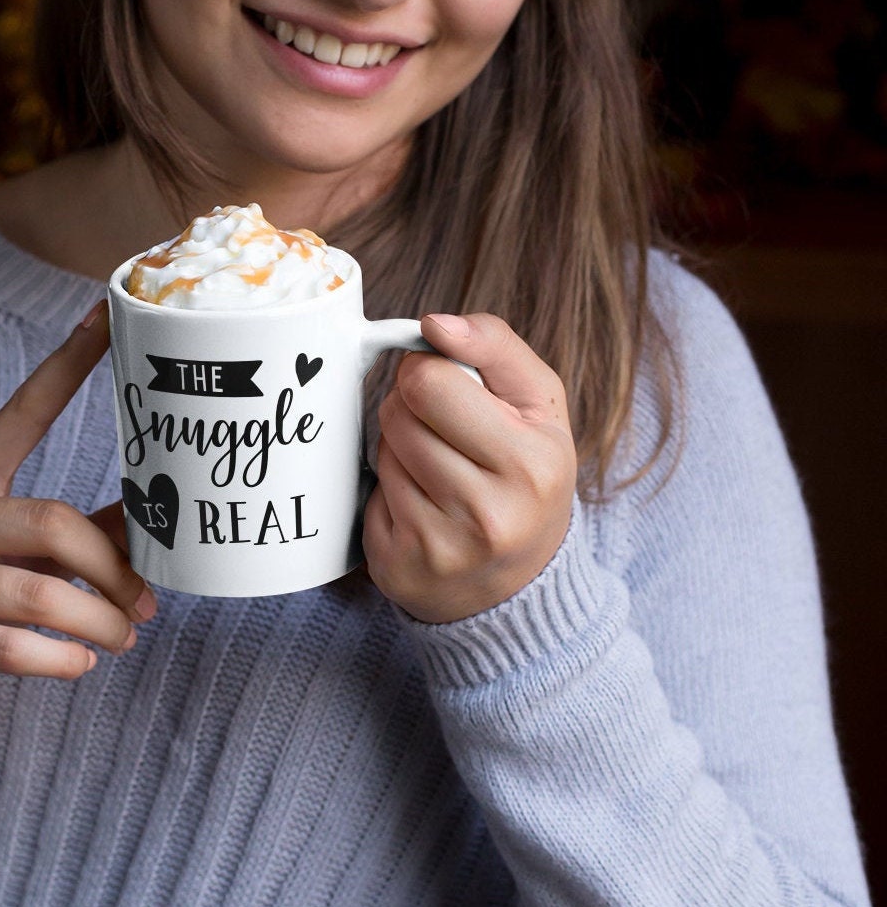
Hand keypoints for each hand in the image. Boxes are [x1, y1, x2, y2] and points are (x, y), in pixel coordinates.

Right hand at [0, 304, 155, 736]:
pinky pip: (9, 648)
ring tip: (124, 639)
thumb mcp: (3, 560)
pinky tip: (78, 664)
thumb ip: (68, 539)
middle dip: (111, 568)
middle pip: (49, 522)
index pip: (19, 415)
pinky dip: (61, 660)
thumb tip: (153, 521)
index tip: (105, 315)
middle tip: (146, 602)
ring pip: (37, 595)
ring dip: (98, 623)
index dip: (65, 366)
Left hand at [362, 313, 575, 623]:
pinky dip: (388, 491)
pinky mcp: (397, 568)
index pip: (429, 381)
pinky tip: (422, 507)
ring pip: (381, 451)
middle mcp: (488, 514)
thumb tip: (434, 323)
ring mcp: (440, 547)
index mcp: (530, 463)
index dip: (428, 371)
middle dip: (412, 409)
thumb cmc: (528, 474)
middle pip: (397, 414)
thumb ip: (493, 344)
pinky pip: (367, 496)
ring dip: (400, 448)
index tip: (448, 386)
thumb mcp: (538, 404)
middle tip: (444, 431)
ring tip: (438, 470)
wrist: (522, 583)